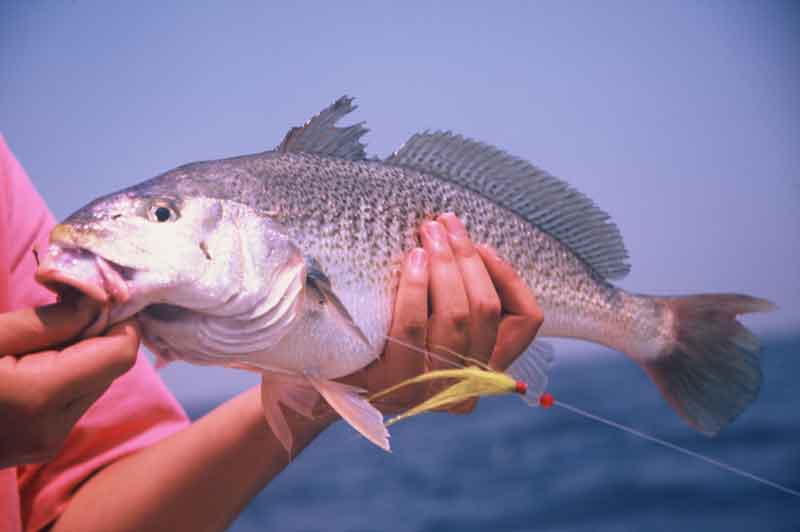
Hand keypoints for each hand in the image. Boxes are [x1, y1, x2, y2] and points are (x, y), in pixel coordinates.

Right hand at [0, 296, 139, 466]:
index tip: (103, 296)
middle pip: (110, 368)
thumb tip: (101, 302)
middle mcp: (54, 429)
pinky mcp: (39, 448)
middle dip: (98, 334)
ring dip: (82, 355)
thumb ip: (51, 321)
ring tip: (42, 335)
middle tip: (67, 307)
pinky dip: (67, 375)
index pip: (120, 354)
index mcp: (41, 396)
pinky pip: (73, 402)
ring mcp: (47, 444)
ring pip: (94, 385)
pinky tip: (35, 361)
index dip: (120, 321)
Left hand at [346, 213, 543, 413]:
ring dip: (444, 265)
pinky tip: (411, 261)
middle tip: (444, 224)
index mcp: (485, 368)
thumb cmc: (383, 335)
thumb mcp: (431, 318)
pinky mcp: (391, 385)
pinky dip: (416, 287)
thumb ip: (455, 294)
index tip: (481, 245)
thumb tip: (463, 241)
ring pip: (456, 316)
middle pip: (486, 310)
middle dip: (466, 258)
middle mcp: (466, 386)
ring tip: (427, 235)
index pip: (526, 320)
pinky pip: (413, 327)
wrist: (323, 377)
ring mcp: (430, 389)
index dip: (509, 276)